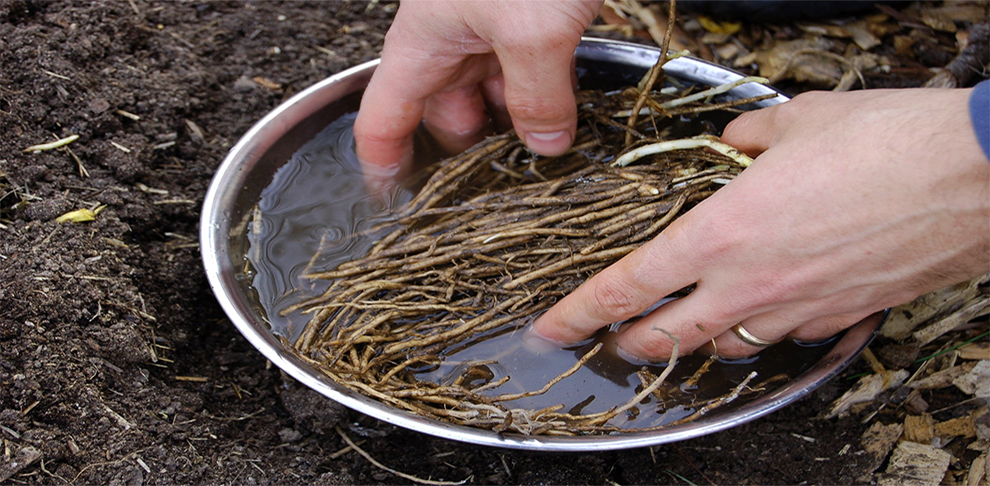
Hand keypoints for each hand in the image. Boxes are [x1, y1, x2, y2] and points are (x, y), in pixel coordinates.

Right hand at [353, 0, 600, 179]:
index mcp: (423, 42)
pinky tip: (566, 122)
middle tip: (497, 199)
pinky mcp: (527, 14)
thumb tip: (546, 148)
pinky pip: (524, 70)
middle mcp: (449, 38)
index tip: (393, 210)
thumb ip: (539, 98)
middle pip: (443, 114)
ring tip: (541, 166)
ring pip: (490, 94)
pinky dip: (541, 98)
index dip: (382, 167)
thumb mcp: (536, 30)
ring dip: (514, 128)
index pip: (382, 119)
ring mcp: (488, 26)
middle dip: (468, 156)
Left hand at [533, 87, 989, 360]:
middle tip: (612, 342)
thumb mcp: (797, 121)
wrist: (975, 175)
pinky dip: (766, 332)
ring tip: (683, 336)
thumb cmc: (886, 142)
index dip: (579, 312)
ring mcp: (798, 310)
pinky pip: (788, 338)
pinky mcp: (842, 317)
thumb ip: (748, 141)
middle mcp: (751, 284)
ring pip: (726, 348)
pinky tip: (766, 316)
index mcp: (721, 234)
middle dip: (629, 344)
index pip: (628, 286)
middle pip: (667, 337)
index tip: (553, 327)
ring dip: (696, 345)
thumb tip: (734, 146)